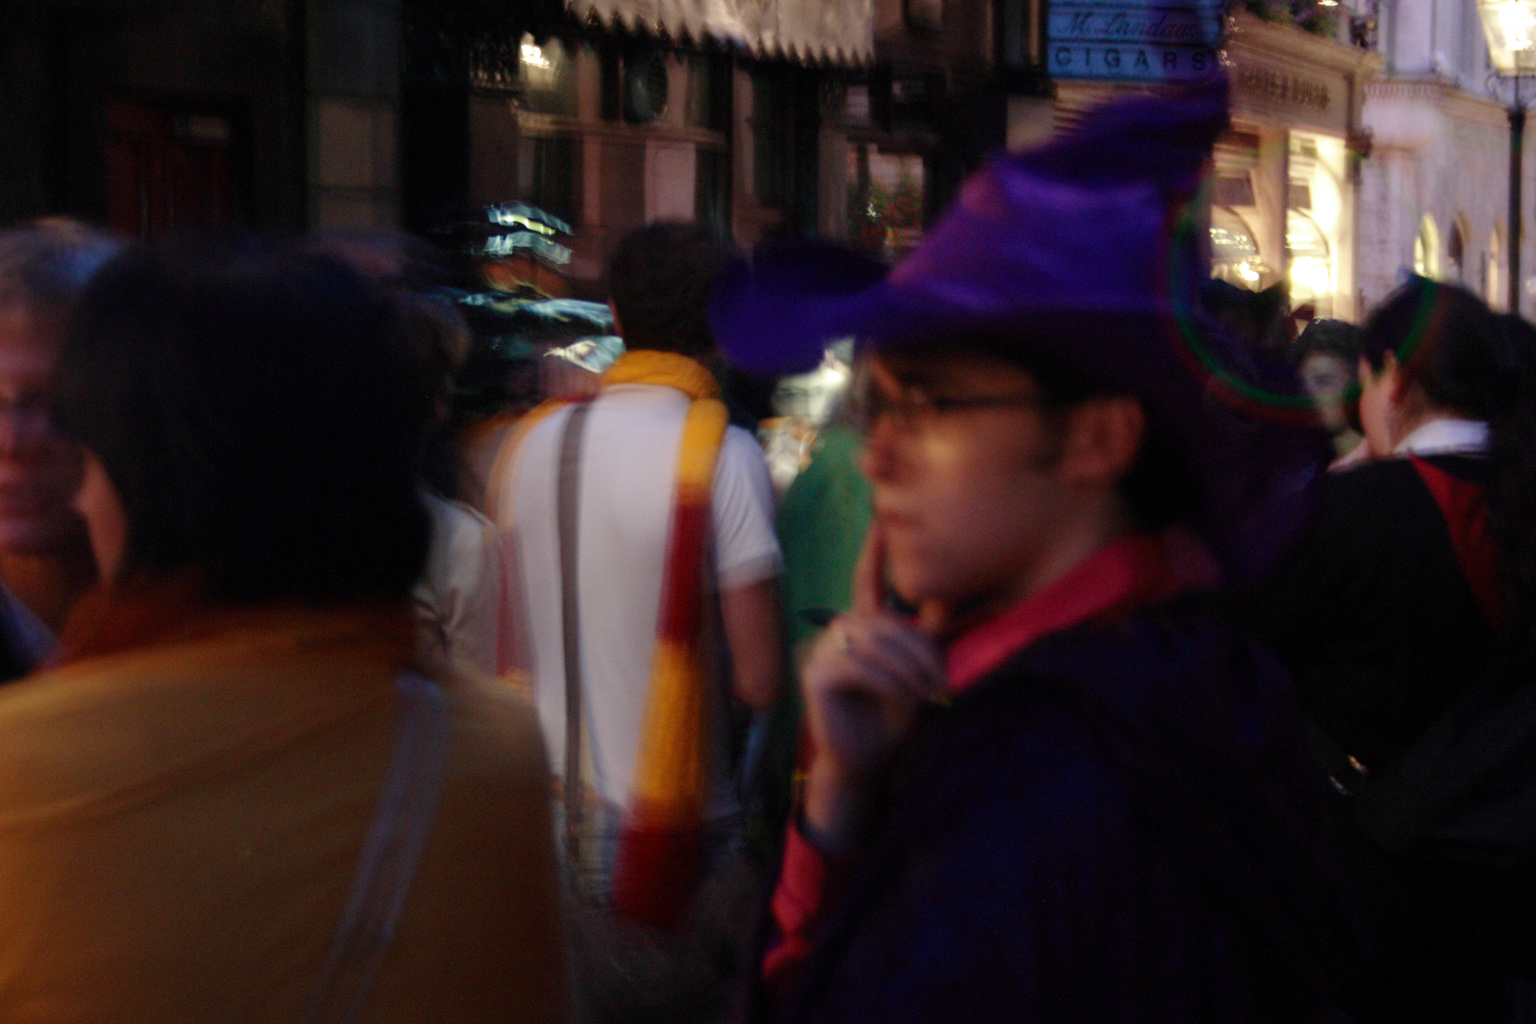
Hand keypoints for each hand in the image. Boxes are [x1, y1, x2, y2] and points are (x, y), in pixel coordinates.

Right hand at [800, 527, 945, 851]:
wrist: (868, 763)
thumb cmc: (894, 719)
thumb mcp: (919, 674)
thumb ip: (927, 639)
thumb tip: (946, 599)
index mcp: (862, 628)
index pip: (866, 583)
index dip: (873, 552)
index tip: (882, 520)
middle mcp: (838, 632)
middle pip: (883, 621)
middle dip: (919, 649)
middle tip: (942, 681)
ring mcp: (822, 652)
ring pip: (872, 641)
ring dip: (907, 667)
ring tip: (928, 693)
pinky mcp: (816, 675)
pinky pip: (857, 664)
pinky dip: (887, 681)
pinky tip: (904, 698)